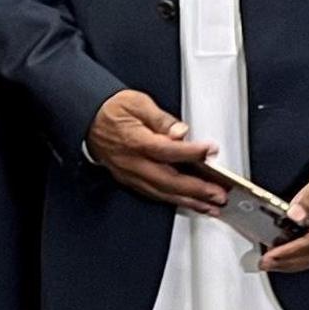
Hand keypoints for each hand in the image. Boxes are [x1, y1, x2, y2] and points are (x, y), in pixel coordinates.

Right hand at [88, 89, 221, 212]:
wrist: (89, 119)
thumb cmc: (113, 110)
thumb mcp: (137, 103)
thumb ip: (161, 119)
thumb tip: (180, 131)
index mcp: (136, 141)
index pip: (167, 150)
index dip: (191, 152)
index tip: (210, 151)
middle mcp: (133, 163)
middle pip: (168, 181)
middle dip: (196, 190)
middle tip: (219, 194)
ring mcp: (131, 175)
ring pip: (162, 193)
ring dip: (189, 202)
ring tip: (211, 206)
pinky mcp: (130, 181)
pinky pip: (154, 195)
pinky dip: (174, 201)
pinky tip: (189, 203)